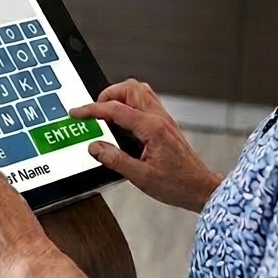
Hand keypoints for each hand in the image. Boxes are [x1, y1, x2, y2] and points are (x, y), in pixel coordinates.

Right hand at [70, 79, 222, 212]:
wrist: (200, 188)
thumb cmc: (177, 184)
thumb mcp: (141, 177)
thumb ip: (115, 160)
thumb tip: (95, 147)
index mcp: (152, 128)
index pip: (115, 109)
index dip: (91, 109)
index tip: (77, 113)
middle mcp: (159, 118)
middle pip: (129, 88)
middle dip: (106, 95)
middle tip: (92, 111)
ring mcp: (163, 118)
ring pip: (138, 90)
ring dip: (118, 95)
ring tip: (105, 112)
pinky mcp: (165, 123)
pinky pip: (145, 100)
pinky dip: (128, 102)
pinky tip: (121, 118)